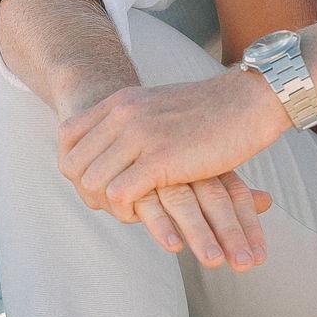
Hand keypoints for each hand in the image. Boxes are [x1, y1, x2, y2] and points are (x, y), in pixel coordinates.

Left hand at [59, 69, 288, 269]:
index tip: (95, 183)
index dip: (75, 166)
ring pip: (93, 183)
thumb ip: (132, 121)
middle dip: (87, 192)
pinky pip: (120, 195)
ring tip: (131, 212)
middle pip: (74, 165)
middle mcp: (122, 114)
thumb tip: (113, 148)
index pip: (67, 137)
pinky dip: (127, 212)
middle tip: (112, 206)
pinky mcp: (161, 159)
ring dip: (107, 206)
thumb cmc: (211, 111)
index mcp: (120, 101)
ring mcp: (140, 135)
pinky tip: (146, 215)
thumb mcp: (158, 106)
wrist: (248, 101)